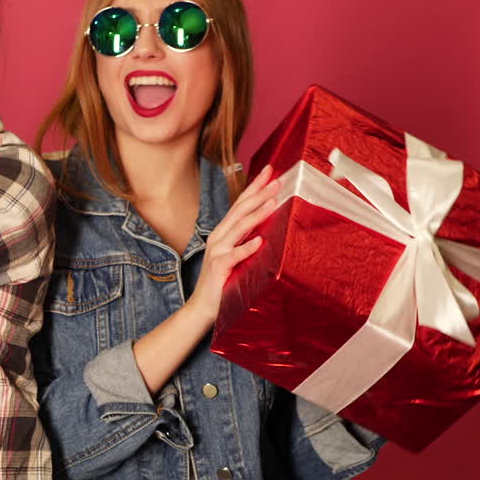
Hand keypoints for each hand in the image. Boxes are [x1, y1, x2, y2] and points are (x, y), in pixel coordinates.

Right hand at [187, 165, 281, 324]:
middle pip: (239, 210)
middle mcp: (218, 238)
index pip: (240, 204)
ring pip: (238, 228)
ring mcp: (216, 252)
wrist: (202, 308)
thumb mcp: (235, 256)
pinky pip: (234, 256)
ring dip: (256, 214)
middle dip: (258, 194)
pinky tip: (260, 241)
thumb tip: (268, 225)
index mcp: (223, 233)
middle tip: (277, 181)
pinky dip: (246, 248)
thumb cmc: (222, 282)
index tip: (270, 171)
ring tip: (273, 202)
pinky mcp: (218, 269)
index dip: (254, 186)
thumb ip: (246, 240)